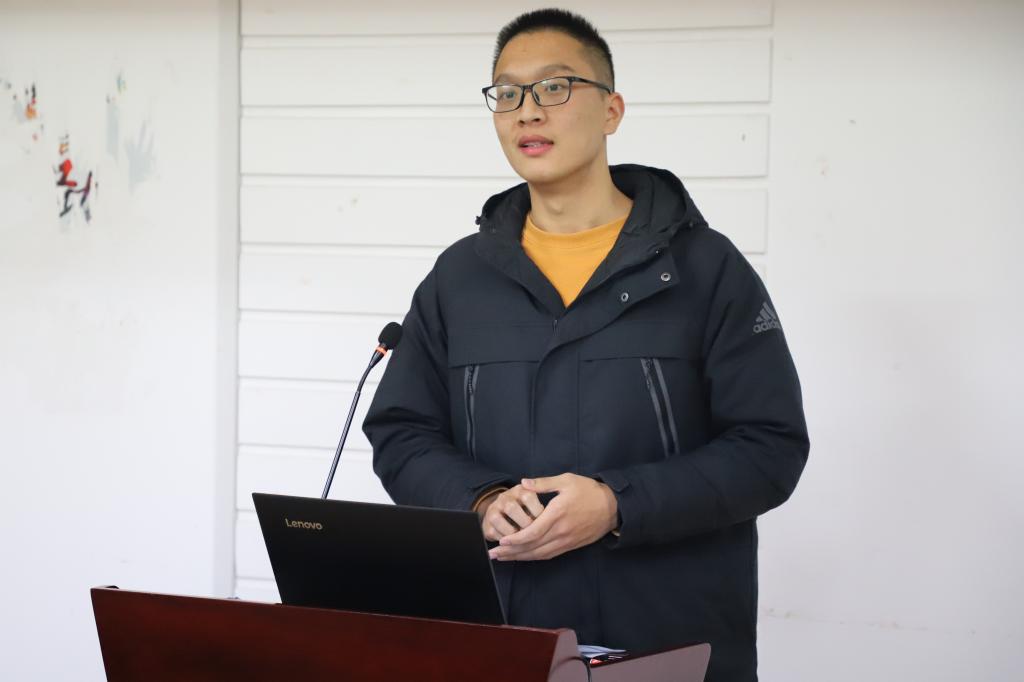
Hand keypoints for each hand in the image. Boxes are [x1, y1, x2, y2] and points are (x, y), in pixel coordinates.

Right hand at [479, 484, 545, 541]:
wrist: (504, 513)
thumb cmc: (528, 509)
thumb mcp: (538, 502)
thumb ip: (544, 504)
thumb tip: (549, 515)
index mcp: (520, 490)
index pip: (528, 496)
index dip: (537, 511)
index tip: (544, 521)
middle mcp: (504, 498)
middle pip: (511, 507)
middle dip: (524, 523)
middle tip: (534, 532)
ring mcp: (493, 510)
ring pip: (497, 519)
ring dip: (512, 532)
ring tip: (523, 538)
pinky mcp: (487, 525)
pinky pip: (492, 532)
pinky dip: (504, 541)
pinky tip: (515, 543)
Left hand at [488, 474, 617, 561]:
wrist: (613, 507)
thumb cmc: (589, 491)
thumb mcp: (566, 480)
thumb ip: (543, 483)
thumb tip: (523, 482)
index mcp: (557, 514)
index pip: (533, 532)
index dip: (515, 539)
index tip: (501, 541)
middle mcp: (561, 531)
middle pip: (532, 546)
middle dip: (511, 552)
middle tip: (493, 554)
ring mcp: (566, 541)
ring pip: (539, 553)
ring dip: (520, 557)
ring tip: (503, 558)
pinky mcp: (570, 545)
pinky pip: (549, 554)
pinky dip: (534, 557)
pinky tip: (523, 556)